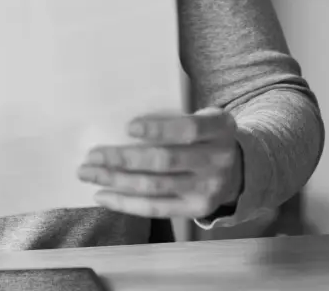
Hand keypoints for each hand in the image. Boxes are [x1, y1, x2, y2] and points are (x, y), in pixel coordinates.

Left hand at [78, 107, 242, 219]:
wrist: (239, 168)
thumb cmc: (207, 136)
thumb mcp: (203, 117)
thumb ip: (173, 118)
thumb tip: (119, 128)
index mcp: (219, 129)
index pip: (188, 130)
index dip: (158, 129)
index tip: (127, 127)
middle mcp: (217, 160)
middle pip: (164, 162)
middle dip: (122, 159)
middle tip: (91, 155)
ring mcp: (208, 189)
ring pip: (155, 187)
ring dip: (116, 181)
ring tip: (89, 173)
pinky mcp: (196, 210)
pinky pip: (156, 208)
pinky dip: (126, 203)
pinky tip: (104, 195)